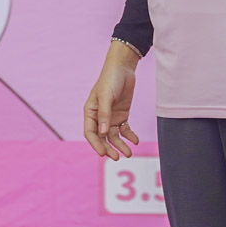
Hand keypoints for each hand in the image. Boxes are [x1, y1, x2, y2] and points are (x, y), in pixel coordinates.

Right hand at [83, 40, 142, 160]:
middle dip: (109, 148)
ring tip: (129, 154)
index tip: (103, 154)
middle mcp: (99, 117)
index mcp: (90, 112)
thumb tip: (102, 133)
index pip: (90, 133)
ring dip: (120, 145)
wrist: (123, 68)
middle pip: (102, 138)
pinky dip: (129, 136)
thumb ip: (104, 114)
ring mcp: (111, 117)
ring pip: (114, 136)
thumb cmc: (110, 79)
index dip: (95, 144)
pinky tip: (135, 141)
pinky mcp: (122, 115)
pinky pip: (125, 130)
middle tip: (117, 158)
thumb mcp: (106, 96)